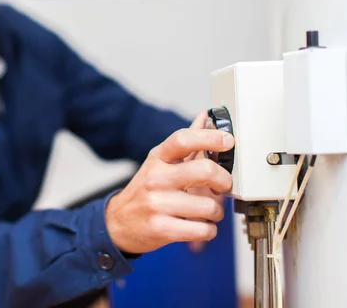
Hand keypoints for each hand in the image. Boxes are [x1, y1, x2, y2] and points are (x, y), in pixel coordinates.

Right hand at [105, 123, 233, 254]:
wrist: (118, 222)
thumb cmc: (147, 190)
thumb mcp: (160, 162)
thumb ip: (186, 142)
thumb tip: (205, 116)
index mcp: (158, 158)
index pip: (183, 139)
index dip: (209, 138)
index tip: (228, 141)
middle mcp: (156, 178)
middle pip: (204, 171)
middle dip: (224, 180)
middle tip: (224, 185)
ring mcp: (157, 204)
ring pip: (209, 206)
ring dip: (217, 212)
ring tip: (208, 211)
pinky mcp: (161, 229)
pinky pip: (203, 230)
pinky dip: (209, 230)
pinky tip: (200, 226)